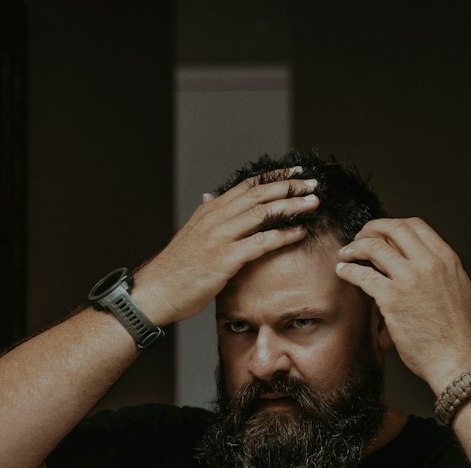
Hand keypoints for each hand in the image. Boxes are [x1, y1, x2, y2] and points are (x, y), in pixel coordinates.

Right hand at [132, 171, 320, 324]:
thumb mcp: (191, 235)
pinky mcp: (225, 259)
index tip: (296, 174)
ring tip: (314, 203)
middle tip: (314, 184)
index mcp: (210, 210)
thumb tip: (210, 197)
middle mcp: (216, 217)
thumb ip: (206, 216)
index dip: (274, 178)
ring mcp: (220, 237)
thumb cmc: (176, 270)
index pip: (247, 186)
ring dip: (292, 206)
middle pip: (260, 194)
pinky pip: (261, 242)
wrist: (156, 291)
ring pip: (263, 213)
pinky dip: (283, 235)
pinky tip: (300, 232)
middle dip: (290, 187)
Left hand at [336, 217, 470, 392]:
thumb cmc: (460, 336)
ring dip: (355, 247)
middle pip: (394, 229)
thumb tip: (442, 273)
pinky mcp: (392, 299)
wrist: (455, 359)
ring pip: (375, 248)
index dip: (394, 226)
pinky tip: (342, 272)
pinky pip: (363, 275)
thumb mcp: (466, 294)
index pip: (416, 226)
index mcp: (447, 260)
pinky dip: (349, 270)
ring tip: (345, 253)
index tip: (382, 233)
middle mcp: (428, 264)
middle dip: (372, 229)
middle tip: (360, 237)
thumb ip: (451, 278)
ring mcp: (409, 280)